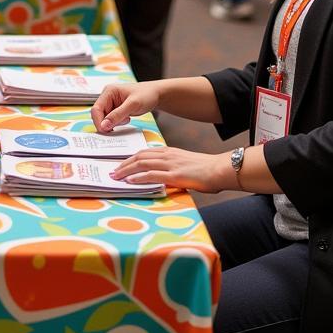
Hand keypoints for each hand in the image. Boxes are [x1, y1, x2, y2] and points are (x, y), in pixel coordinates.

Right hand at [91, 82, 159, 132]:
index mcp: (109, 91)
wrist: (156, 95)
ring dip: (114, 123)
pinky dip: (117, 123)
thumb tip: (104, 126)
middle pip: (99, 115)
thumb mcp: (133, 105)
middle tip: (120, 125)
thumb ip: (117, 115)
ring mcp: (111, 103)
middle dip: (107, 123)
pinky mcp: (115, 109)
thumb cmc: (146, 95)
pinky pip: (111, 120)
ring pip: (105, 119)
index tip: (106, 131)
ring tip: (127, 119)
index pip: (96, 109)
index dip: (99, 121)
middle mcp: (107, 97)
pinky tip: (127, 119)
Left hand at [110, 146, 226, 192]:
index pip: (143, 153)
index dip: (129, 159)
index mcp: (169, 152)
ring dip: (126, 170)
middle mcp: (167, 155)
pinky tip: (131, 181)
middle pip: (139, 157)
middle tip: (112, 172)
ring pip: (142, 164)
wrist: (219, 169)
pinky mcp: (175, 175)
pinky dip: (139, 177)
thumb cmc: (205, 169)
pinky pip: (153, 175)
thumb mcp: (184, 164)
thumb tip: (159, 176)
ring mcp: (171, 164)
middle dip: (123, 164)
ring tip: (116, 177)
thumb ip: (171, 167)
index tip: (120, 165)